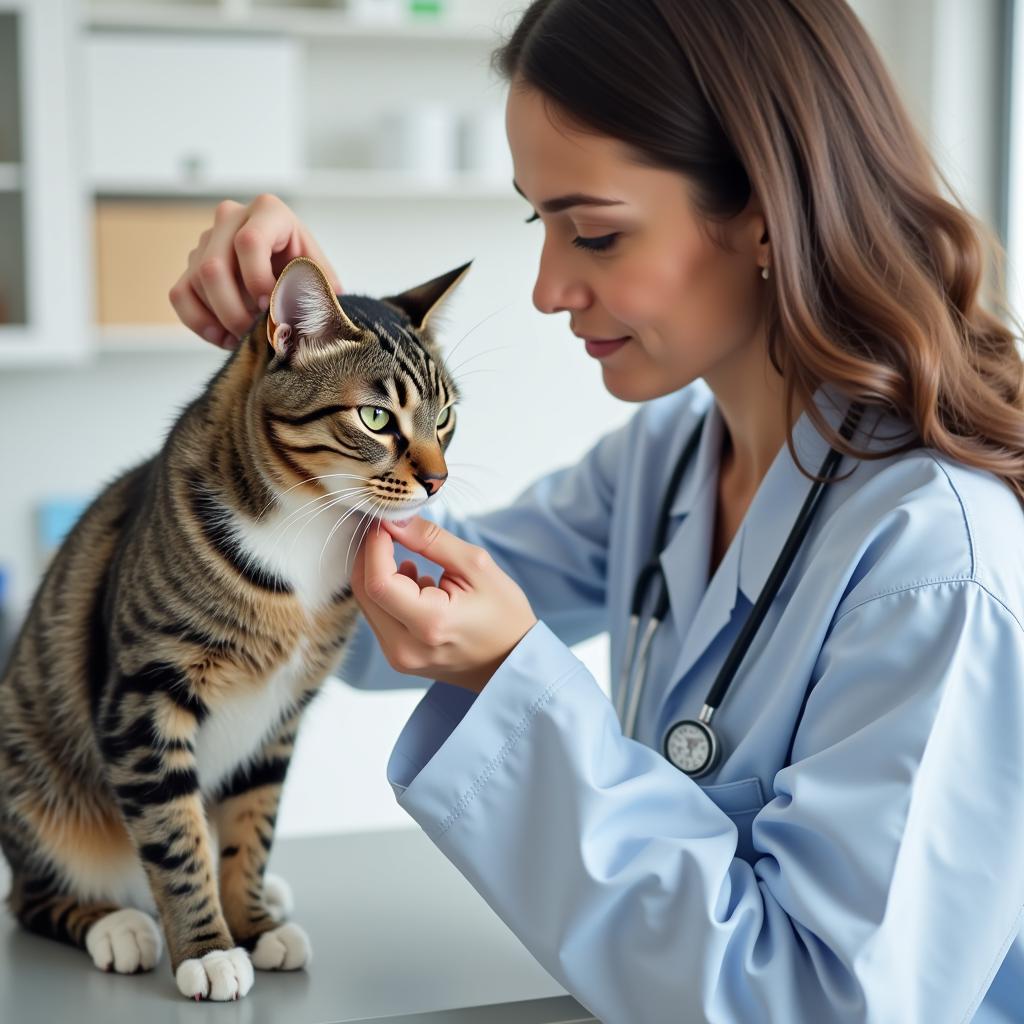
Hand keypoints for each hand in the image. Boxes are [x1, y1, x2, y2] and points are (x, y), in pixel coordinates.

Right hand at [168, 194, 342, 349]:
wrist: (291, 271)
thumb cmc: (307, 270)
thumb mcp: (320, 275)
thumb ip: (317, 289)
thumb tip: (314, 312)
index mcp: (268, 211)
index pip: (249, 242)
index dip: (257, 280)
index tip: (271, 308)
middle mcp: (231, 217)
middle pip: (214, 267)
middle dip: (235, 311)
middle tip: (256, 333)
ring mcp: (207, 240)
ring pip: (196, 283)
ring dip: (222, 319)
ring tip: (248, 337)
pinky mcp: (191, 264)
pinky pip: (181, 295)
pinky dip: (200, 322)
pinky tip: (225, 338)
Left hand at [351, 517, 537, 693]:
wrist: (513, 662)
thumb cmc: (504, 614)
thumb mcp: (477, 566)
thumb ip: (431, 540)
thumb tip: (395, 519)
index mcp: (430, 623)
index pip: (378, 581)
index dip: (374, 547)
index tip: (385, 523)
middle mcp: (406, 647)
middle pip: (365, 592)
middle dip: (371, 556)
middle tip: (391, 532)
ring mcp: (400, 658)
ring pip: (368, 604)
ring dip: (380, 574)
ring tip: (415, 562)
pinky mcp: (398, 658)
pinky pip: (379, 617)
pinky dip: (389, 593)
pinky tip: (417, 584)